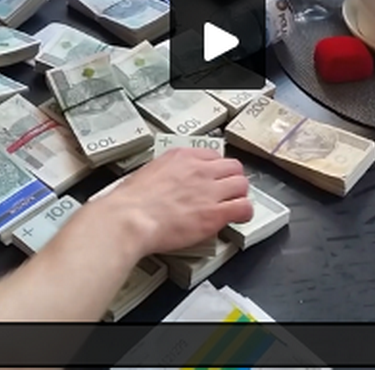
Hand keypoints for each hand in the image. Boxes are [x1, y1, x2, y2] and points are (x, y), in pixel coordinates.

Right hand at [98, 148, 252, 256]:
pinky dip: (244, 213)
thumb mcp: (147, 173)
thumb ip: (164, 174)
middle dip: (231, 179)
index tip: (213, 177)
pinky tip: (238, 218)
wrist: (130, 219)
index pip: (212, 155)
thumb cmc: (130, 202)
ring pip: (242, 185)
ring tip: (233, 204)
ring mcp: (210, 191)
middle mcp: (199, 170)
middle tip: (227, 191)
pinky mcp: (216, 213)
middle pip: (233, 167)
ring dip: (239, 195)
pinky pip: (244, 207)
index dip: (215, 169)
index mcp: (181, 157)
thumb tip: (167, 182)